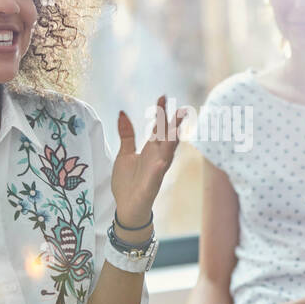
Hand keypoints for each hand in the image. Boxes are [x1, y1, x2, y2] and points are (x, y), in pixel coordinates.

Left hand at [111, 95, 187, 230]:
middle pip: (167, 137)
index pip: (158, 127)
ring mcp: (156, 171)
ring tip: (178, 128)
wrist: (126, 207)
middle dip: (173, 124)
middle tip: (181, 109)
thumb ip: (126, 134)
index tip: (163, 96)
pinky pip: (157, 176)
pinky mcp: (151, 185)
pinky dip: (159, 168)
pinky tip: (162, 161)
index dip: (161, 112)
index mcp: (151, 149)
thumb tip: (122, 112)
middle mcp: (157, 158)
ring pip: (167, 153)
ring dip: (173, 142)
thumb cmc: (127, 182)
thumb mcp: (124, 153)